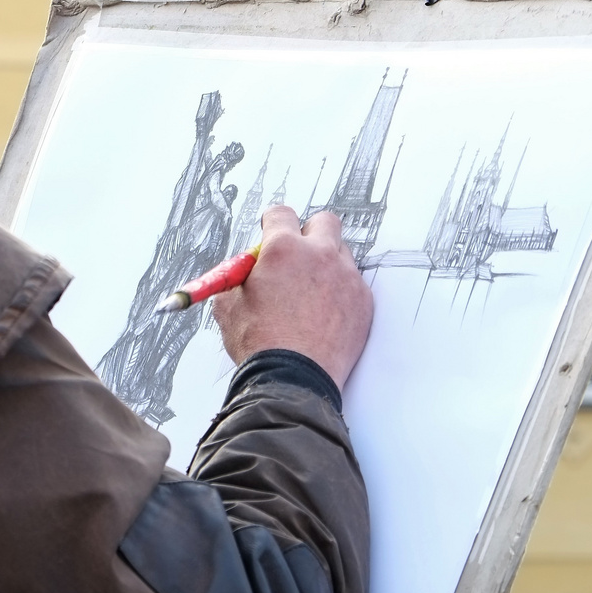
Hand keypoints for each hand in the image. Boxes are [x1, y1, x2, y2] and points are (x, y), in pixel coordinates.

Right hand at [211, 206, 373, 390]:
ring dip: (326, 263)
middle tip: (297, 255)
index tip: (271, 232)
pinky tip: (324, 313)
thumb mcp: (228, 303)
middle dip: (310, 232)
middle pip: (324, 221)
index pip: (281, 213)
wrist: (293, 379)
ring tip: (310, 291)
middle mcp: (319, 255)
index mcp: (282, 249)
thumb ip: (237, 277)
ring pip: (341, 252)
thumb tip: (244, 271)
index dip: (273, 223)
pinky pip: (353, 283)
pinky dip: (340, 292)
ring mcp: (346, 277)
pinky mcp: (362, 301)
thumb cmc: (260, 344)